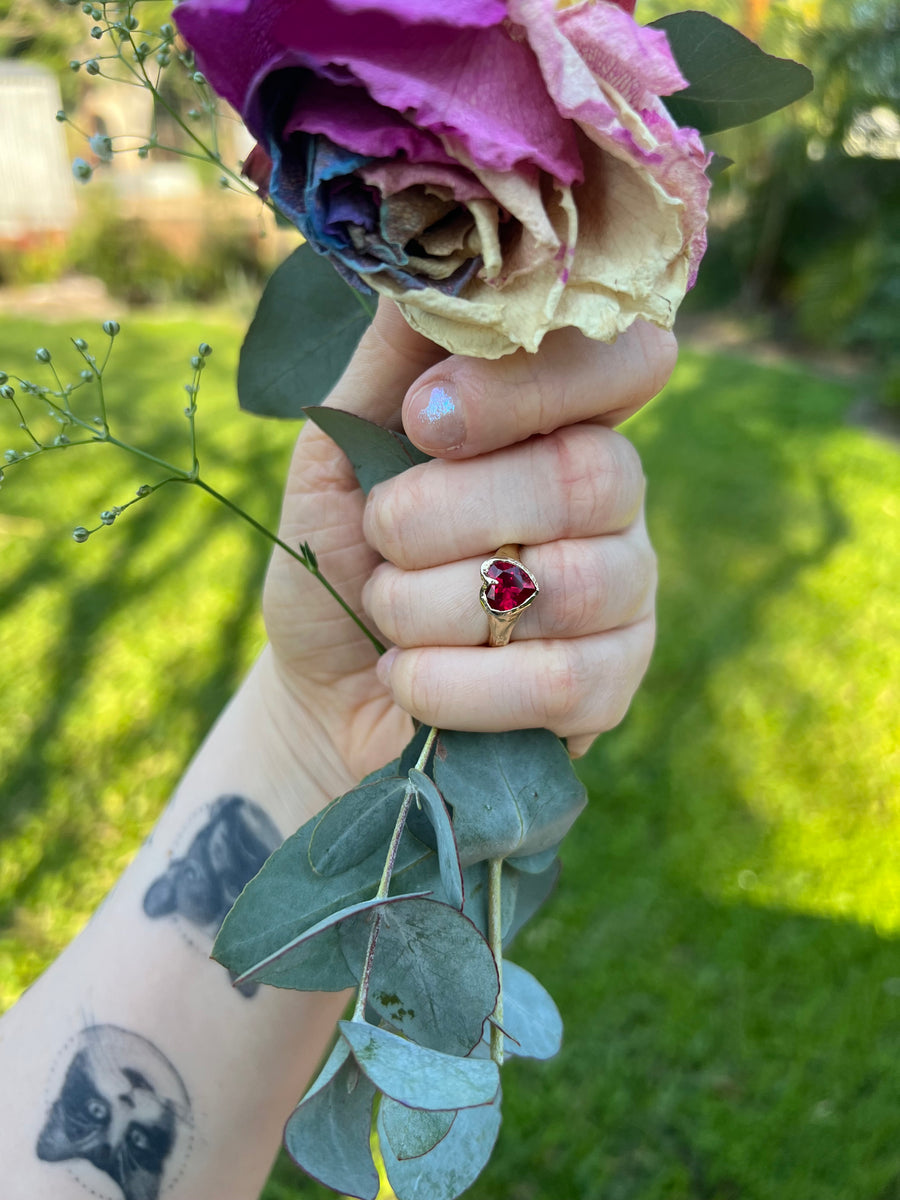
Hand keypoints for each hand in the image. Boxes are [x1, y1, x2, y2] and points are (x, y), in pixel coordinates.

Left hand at [261, 300, 674, 783]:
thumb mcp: (343, 444)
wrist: (326, 684)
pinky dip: (455, 683)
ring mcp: (624, 593)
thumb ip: (396, 355)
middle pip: (590, 474)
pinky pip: (563, 681)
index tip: (425, 417)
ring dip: (435, 604)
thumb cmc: (342, 553)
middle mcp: (611, 498)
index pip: (626, 357)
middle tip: (381, 535)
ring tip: (383, 613)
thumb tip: (426, 245)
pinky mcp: (612, 686)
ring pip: (573, 581)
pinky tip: (407, 678)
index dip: (534, 381)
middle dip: (447, 511)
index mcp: (558, 419)